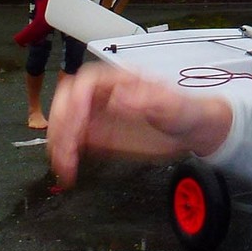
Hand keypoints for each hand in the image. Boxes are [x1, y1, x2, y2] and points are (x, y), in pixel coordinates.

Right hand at [47, 63, 232, 186]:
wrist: (193, 130)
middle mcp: (106, 94)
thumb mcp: (172, 105)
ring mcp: (99, 114)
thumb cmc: (186, 111)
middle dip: (61, 123)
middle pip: (68, 100)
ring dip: (58, 142)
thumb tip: (119, 97)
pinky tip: (68, 170)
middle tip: (66, 148)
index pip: (87, 82)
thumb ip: (148, 100)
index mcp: (122, 80)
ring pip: (65, 121)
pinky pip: (72, 141)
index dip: (76, 100)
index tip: (77, 122)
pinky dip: (64, 155)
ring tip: (65, 165)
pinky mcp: (97, 134)